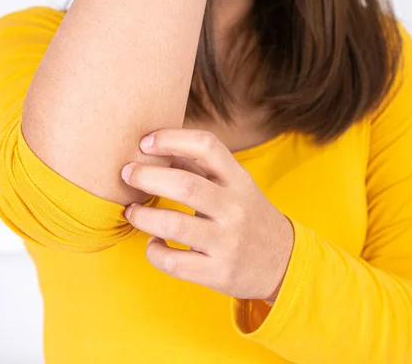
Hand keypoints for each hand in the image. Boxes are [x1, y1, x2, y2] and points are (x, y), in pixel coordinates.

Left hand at [120, 129, 293, 302]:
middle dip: (146, 176)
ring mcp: (227, 243)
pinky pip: (173, 262)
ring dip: (143, 216)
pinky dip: (154, 251)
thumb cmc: (248, 217)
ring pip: (173, 225)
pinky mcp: (218, 273)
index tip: (145, 142)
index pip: (207, 146)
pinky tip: (154, 243)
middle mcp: (235, 209)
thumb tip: (154, 147)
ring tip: (132, 211)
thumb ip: (201, 168)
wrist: (284, 262)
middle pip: (185, 185)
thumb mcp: (236, 186)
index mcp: (239, 181)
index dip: (172, 139)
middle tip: (127, 174)